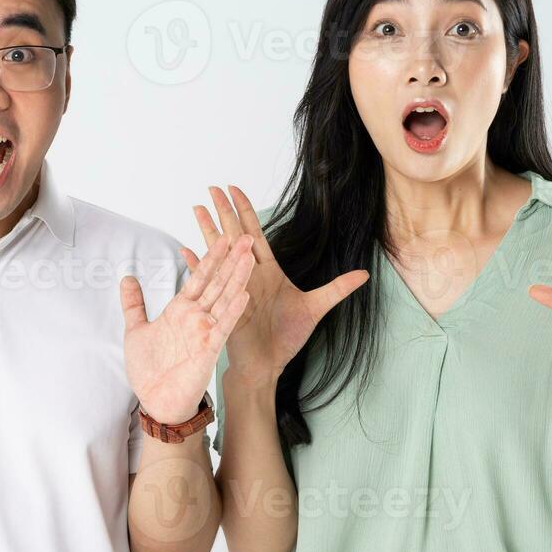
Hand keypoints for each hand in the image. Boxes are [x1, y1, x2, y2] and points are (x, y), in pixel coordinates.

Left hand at [121, 232, 255, 424]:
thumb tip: (127, 278)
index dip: (210, 257)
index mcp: (181, 310)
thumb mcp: (135, 330)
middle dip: (231, 260)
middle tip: (245, 237)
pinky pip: (223, 326)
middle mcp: (196, 317)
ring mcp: (205, 332)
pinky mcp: (209, 349)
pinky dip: (232, 310)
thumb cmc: (149, 370)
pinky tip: (244, 294)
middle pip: (217, 282)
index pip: (199, 277)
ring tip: (249, 257)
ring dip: (237, 278)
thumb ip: (134, 304)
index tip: (223, 238)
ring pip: (224, 299)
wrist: (156, 402)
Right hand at [191, 186, 368, 388]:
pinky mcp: (224, 302)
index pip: (254, 232)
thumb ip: (338, 288)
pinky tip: (186, 250)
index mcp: (267, 270)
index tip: (235, 190)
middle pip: (234, 234)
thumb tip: (365, 274)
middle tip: (213, 187)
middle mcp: (248, 273)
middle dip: (224, 211)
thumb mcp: (316, 307)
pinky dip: (197, 265)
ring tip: (198, 207)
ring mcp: (234, 286)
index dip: (245, 210)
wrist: (268, 364)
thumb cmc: (287, 338)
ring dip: (208, 229)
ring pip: (219, 251)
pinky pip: (208, 280)